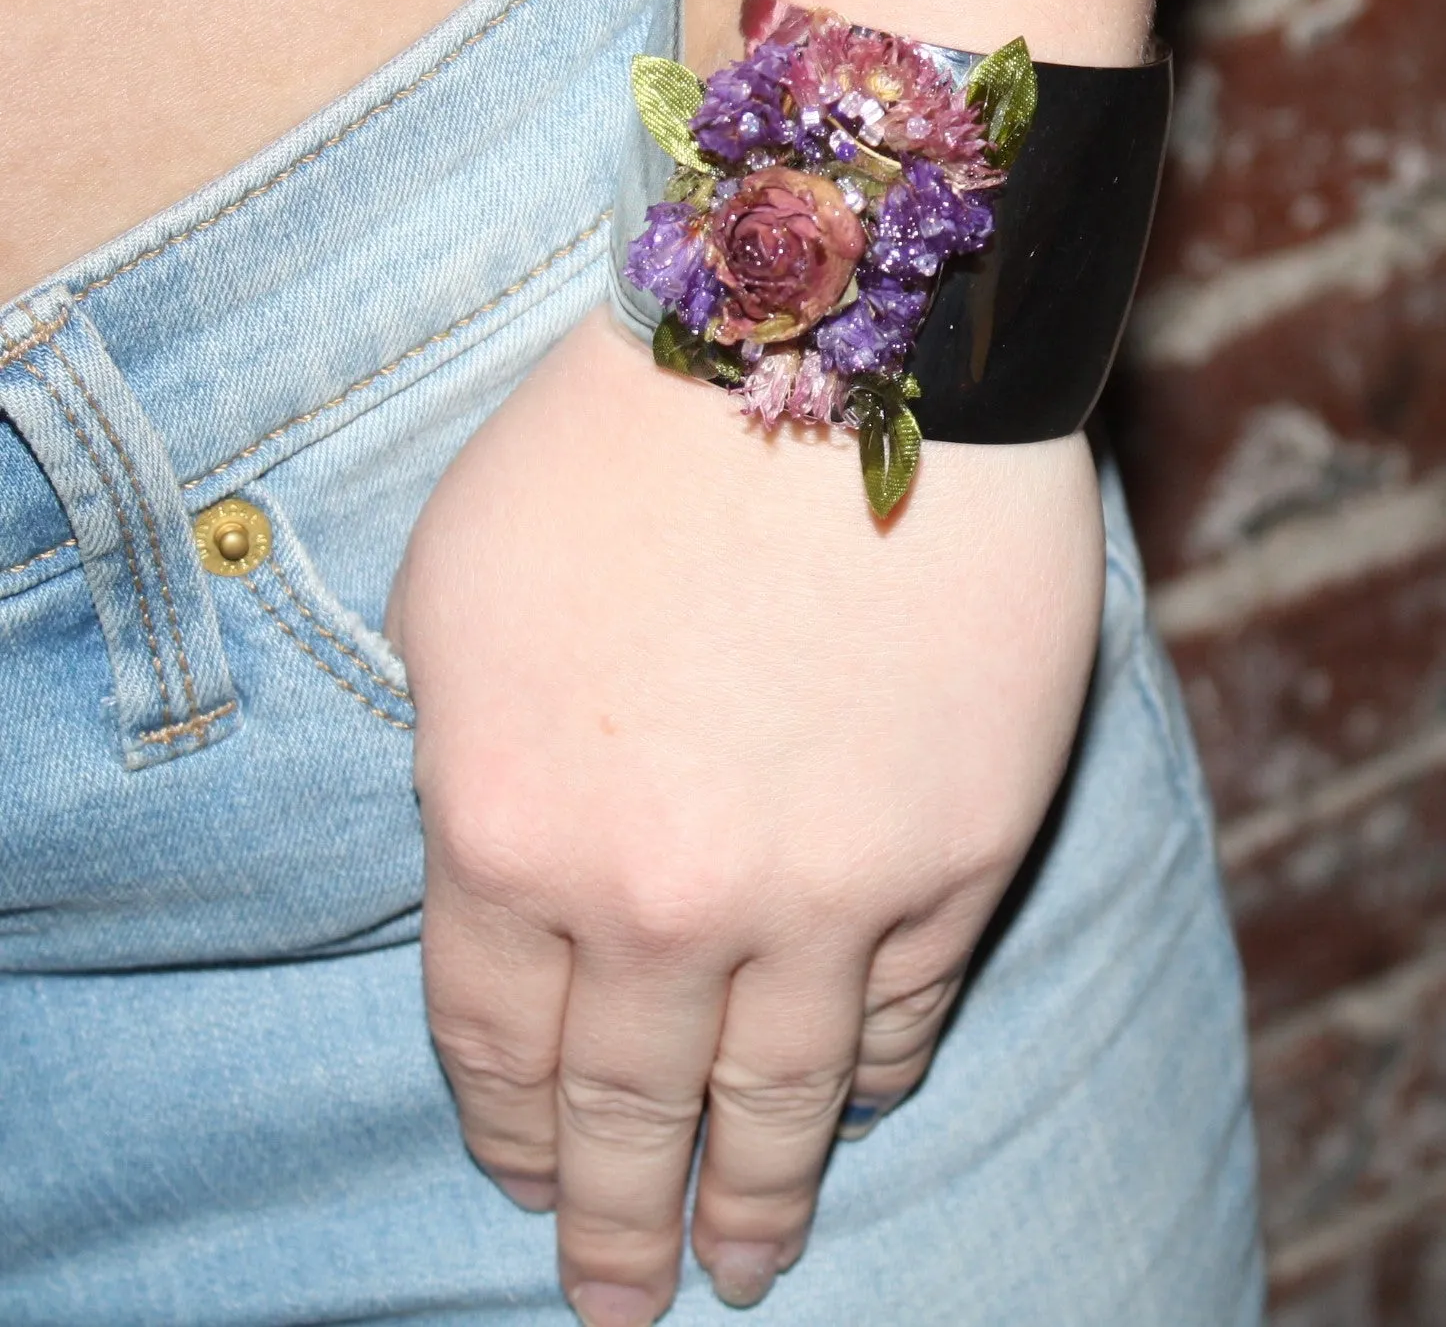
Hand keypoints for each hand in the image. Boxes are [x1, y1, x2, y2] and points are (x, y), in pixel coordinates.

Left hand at [388, 307, 1102, 1324]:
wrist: (836, 341)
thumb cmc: (620, 448)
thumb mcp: (454, 595)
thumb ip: (460, 770)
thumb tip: (503, 882)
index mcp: (505, 834)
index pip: (493, 1047)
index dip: (508, 1132)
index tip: (525, 1181)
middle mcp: (658, 898)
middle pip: (627, 1114)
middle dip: (617, 1226)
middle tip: (623, 1304)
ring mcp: (821, 889)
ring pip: (776, 1101)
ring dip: (753, 1199)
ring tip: (740, 1268)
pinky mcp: (952, 856)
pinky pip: (903, 1012)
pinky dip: (866, 1074)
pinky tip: (846, 1102)